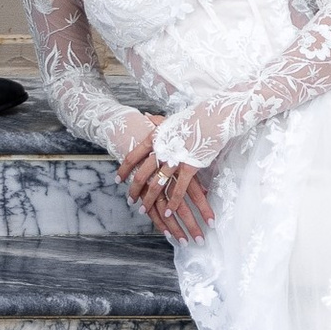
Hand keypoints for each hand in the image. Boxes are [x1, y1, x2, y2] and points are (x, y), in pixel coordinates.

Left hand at [117, 120, 211, 243]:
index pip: (133, 156)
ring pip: (157, 184)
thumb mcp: (170, 119)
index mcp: (154, 137)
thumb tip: (145, 117)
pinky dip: (172, 203)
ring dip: (149, 200)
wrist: (212, 118)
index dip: (124, 169)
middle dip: (134, 189)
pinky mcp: (190, 167)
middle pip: (142, 174)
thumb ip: (156, 121)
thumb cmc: (192, 119)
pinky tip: (168, 212)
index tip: (118, 179)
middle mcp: (161, 149)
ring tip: (143, 210)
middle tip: (130, 200)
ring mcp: (175, 159)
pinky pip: (178, 189)